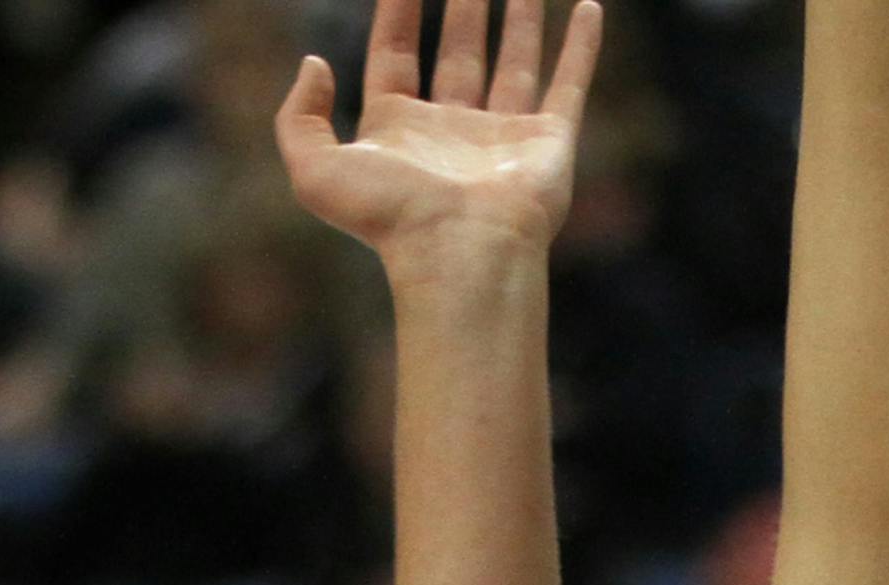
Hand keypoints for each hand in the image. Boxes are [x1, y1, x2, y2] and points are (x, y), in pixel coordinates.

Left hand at [277, 0, 603, 261]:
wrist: (461, 255)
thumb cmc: (392, 219)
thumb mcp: (316, 172)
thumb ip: (298, 119)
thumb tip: (314, 64)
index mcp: (399, 133)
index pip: (395, 53)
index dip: (396, 9)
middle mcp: (451, 132)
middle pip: (457, 51)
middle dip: (464, 6)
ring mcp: (502, 138)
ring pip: (513, 61)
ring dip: (521, 19)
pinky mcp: (548, 143)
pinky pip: (571, 84)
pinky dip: (583, 47)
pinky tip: (589, 9)